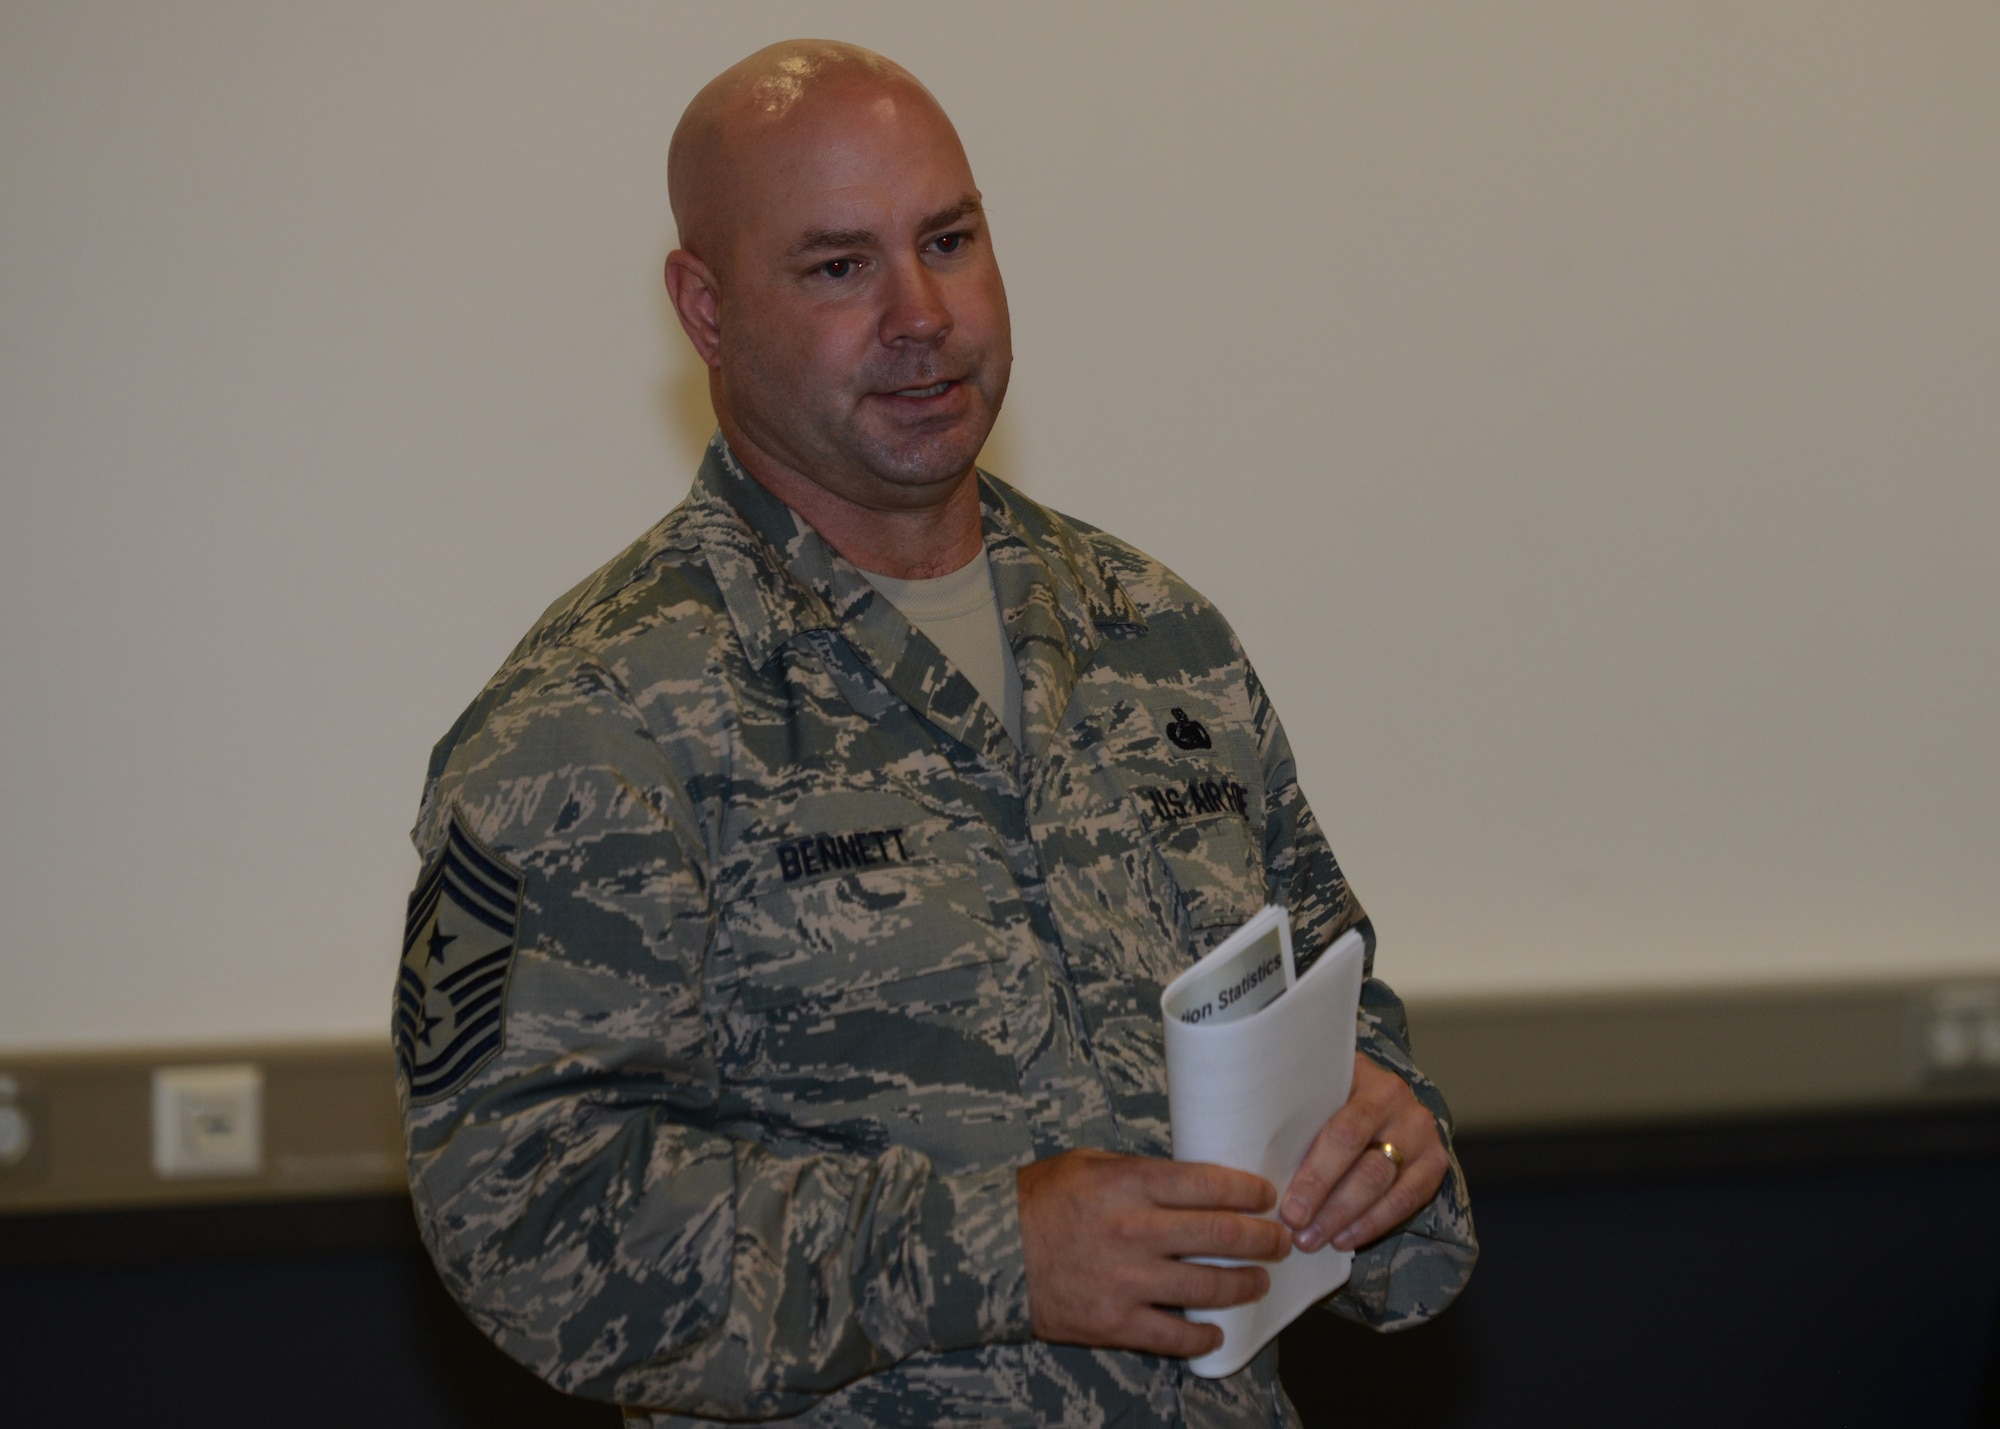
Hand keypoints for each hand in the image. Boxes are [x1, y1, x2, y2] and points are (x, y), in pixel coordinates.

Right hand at [1016, 1148, 1291, 1357]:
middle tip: (1278, 1239)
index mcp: (1130, 1183)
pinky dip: (1202, 1336)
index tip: (1266, 1196)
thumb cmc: (1040, 1200)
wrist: (989, 1251)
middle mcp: (1135, 1230)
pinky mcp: (1114, 1322)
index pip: (1211, 1184)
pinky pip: (1174, 1335)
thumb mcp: (1089, 1163)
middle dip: (1262, 1238)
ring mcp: (1127, 1280)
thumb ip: (1142, 1172)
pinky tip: (1215, 1331)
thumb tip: (1195, 1181)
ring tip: (1257, 1281)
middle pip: (1223, 1234)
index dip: (1250, 1191)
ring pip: (1209, 1287)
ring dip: (1245, 1285)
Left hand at [1279, 1052, 1446, 1252]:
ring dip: (1347, 1219)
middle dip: (1328, 1204)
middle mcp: (1398, 1101)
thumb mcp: (1313, 1089)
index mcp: (1363, 1078)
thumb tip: (1243, 1143)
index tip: (1288, 1207)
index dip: (1316, 1175)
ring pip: (1385, 1185)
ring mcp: (1421, 1132)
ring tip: (1315, 1240)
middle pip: (1365, 1163)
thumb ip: (1290, 1108)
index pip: (1343, 1132)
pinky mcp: (1435, 1162)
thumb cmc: (1328, 1096)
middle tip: (1297, 1231)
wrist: (1382, 1096)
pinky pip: (1406, 1201)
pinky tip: (1345, 1240)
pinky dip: (1373, 1224)